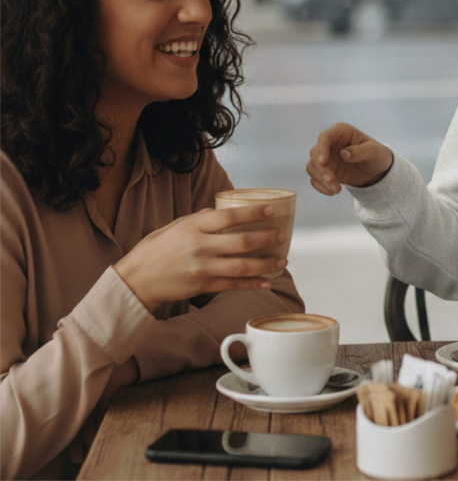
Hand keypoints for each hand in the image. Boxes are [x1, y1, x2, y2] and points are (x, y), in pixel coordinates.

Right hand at [114, 204, 287, 311]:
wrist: (135, 280)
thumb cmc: (156, 249)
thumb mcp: (175, 226)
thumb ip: (200, 219)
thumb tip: (219, 211)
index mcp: (194, 227)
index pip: (230, 217)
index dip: (253, 213)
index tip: (271, 211)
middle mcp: (200, 246)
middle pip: (242, 242)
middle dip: (267, 239)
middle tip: (283, 236)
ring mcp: (203, 268)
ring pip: (242, 266)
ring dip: (266, 264)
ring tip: (282, 261)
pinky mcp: (203, 286)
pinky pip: (233, 285)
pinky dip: (252, 284)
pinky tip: (266, 282)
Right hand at [307, 121, 393, 194]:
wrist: (377, 171)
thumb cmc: (377, 155)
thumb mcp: (374, 152)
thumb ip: (360, 152)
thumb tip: (344, 154)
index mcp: (341, 132)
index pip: (325, 137)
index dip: (322, 149)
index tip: (323, 162)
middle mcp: (330, 143)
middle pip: (315, 153)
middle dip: (322, 169)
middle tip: (333, 182)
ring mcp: (326, 157)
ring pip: (312, 166)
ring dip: (321, 179)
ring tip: (337, 189)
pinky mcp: (325, 171)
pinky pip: (315, 178)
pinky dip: (320, 186)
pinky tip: (333, 192)